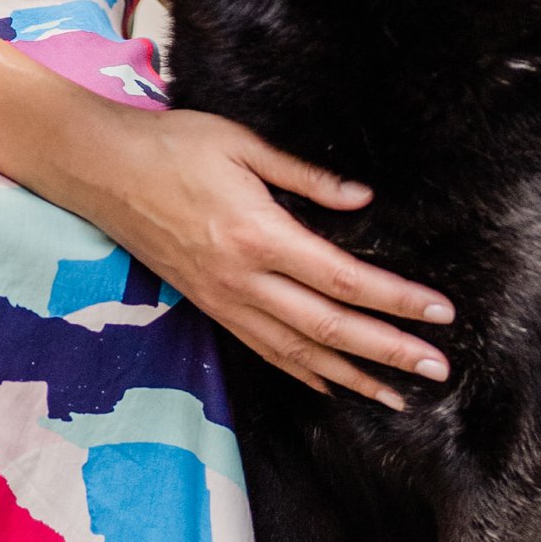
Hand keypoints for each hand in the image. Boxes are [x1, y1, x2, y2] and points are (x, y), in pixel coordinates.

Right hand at [82, 106, 454, 407]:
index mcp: (258, 235)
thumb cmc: (171, 146)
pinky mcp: (209, 306)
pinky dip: (304, 373)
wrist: (100, 171)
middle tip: (438, 369)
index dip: (397, 300)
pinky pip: (264, 351)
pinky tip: (332, 384)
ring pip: (298, 353)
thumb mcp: (242, 144)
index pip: (344, 280)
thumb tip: (362, 199)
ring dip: (353, 376)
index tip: (440, 313)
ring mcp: (224, 300)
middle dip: (389, 352)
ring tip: (398, 397)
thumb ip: (305, 177)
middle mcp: (243, 280)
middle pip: (330, 329)